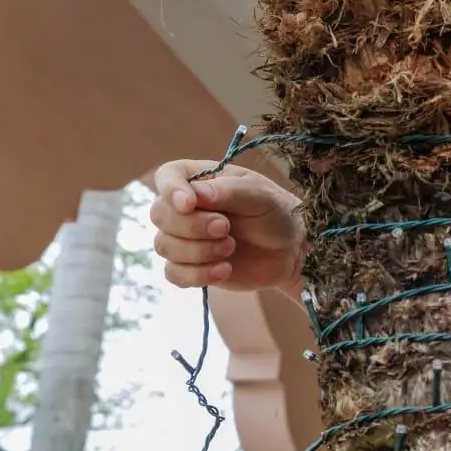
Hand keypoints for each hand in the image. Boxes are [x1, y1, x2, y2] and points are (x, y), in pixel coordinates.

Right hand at [149, 160, 305, 295]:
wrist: (291, 250)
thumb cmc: (275, 212)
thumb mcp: (259, 194)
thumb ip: (227, 191)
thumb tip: (194, 195)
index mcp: (199, 180)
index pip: (167, 177)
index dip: (171, 191)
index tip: (190, 204)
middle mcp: (185, 208)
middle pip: (160, 215)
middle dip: (192, 226)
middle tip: (226, 228)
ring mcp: (185, 238)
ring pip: (164, 246)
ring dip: (198, 251)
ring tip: (230, 248)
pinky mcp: (191, 266)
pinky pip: (174, 273)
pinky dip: (198, 274)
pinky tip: (224, 270)